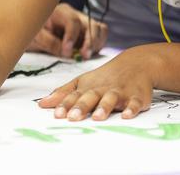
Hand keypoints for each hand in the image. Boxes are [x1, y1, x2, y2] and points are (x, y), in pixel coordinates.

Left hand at [27, 3, 108, 58]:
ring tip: (86, 56)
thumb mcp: (36, 37)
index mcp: (61, 12)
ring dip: (96, 44)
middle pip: (91, 24)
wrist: (36, 34)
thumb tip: (67, 52)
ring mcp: (84, 23)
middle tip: (84, 56)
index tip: (67, 51)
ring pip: (100, 29)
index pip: (73, 21)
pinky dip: (98, 46)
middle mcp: (76, 15)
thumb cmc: (34, 32)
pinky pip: (101, 36)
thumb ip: (50, 43)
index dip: (72, 37)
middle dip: (90, 41)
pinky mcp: (88, 33)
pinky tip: (87, 54)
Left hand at [38, 45, 157, 120]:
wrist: (137, 63)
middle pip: (91, 96)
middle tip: (73, 117)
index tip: (57, 114)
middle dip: (82, 106)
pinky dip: (132, 108)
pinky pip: (135, 103)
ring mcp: (120, 92)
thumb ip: (63, 93)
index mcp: (89, 86)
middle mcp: (103, 89)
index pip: (75, 95)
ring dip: (104, 107)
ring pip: (111, 98)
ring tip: (97, 117)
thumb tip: (42, 104)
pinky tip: (127, 115)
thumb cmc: (106, 77)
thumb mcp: (84, 81)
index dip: (65, 104)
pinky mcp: (137, 97)